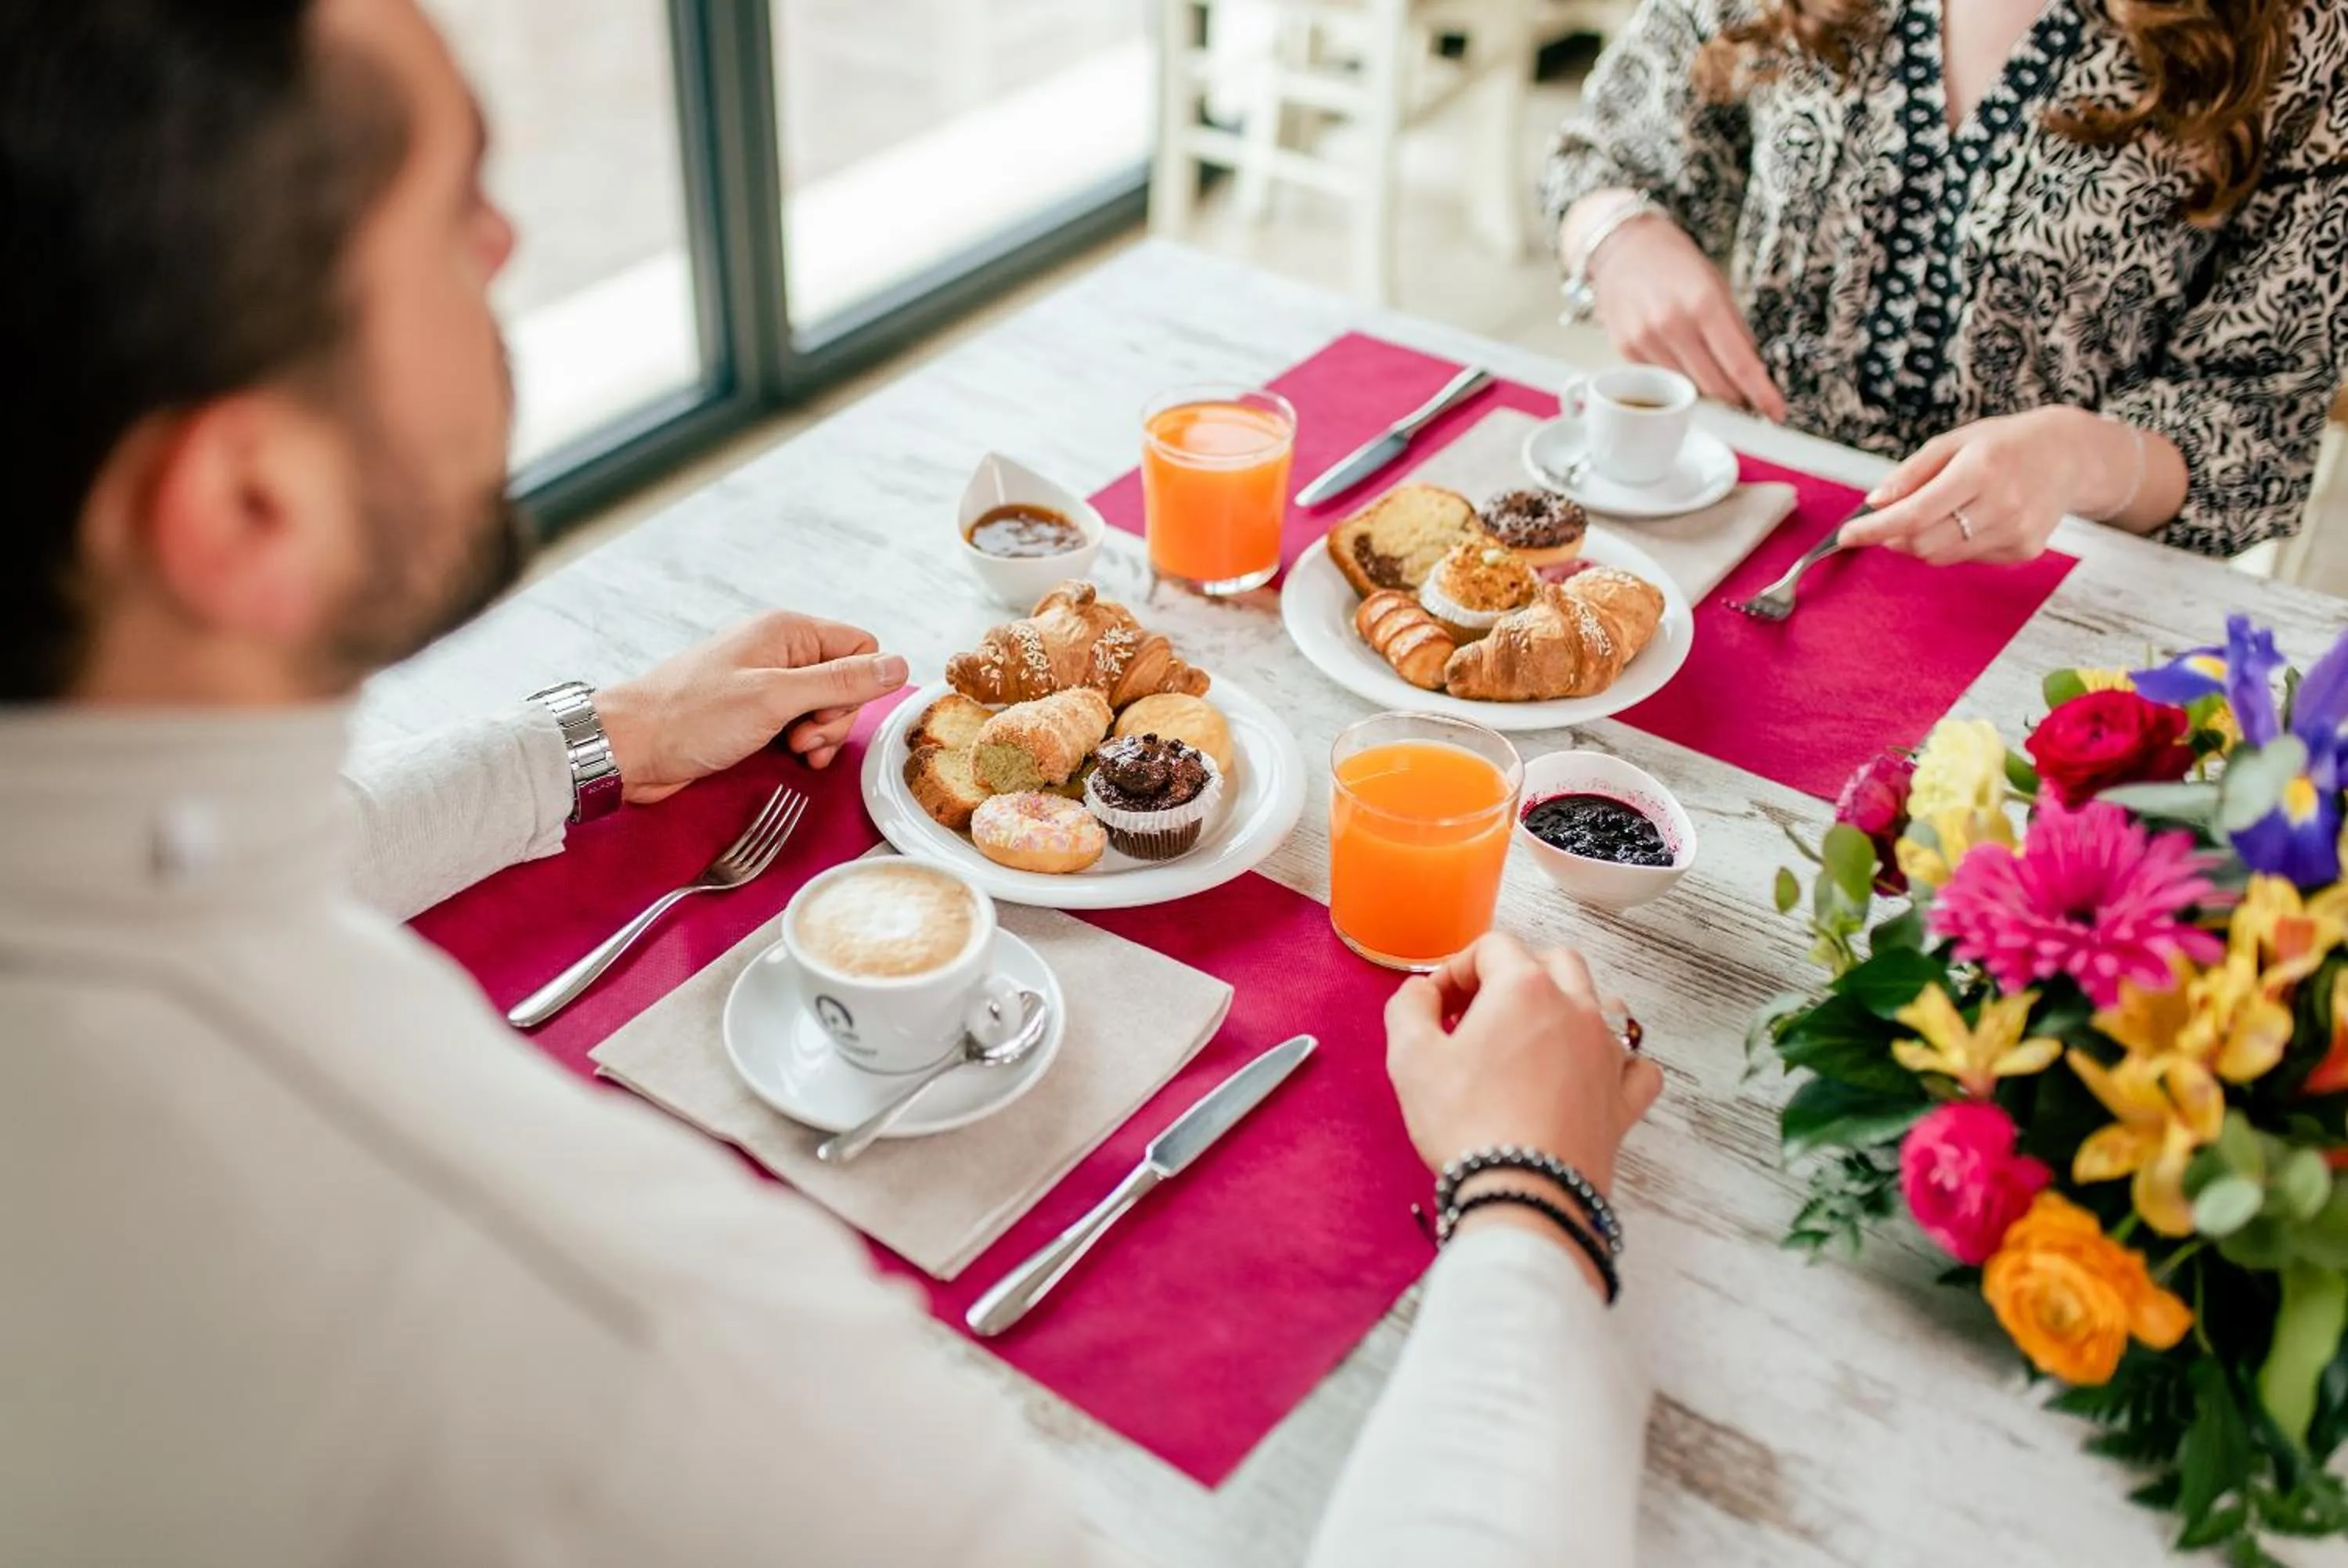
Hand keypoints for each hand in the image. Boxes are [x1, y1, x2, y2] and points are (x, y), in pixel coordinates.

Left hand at [594, 611, 907, 804]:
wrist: (631, 747)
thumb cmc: (690, 716)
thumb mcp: (774, 698)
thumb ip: (841, 682)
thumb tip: (899, 665)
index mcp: (787, 632)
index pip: (861, 647)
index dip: (858, 686)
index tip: (825, 712)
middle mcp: (780, 651)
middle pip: (847, 680)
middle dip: (835, 716)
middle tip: (801, 737)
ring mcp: (767, 682)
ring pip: (827, 705)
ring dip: (820, 734)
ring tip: (792, 749)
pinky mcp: (755, 711)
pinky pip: (801, 722)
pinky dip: (803, 742)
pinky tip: (789, 756)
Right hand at [1384, 933, 1663, 1199]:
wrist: (1523, 1193)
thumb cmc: (1467, 1125)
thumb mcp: (1411, 1058)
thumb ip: (1409, 1007)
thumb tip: (1421, 992)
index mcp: (1525, 988)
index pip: (1491, 947)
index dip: (1455, 970)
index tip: (1436, 1007)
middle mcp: (1577, 1010)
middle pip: (1553, 961)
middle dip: (1514, 974)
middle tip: (1479, 1015)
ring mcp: (1607, 1055)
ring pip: (1603, 1001)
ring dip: (1568, 1005)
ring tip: (1532, 1039)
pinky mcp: (1623, 1101)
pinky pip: (1637, 1064)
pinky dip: (1618, 1060)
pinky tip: (1590, 1073)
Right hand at [1586, 214, 1785, 421]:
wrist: (1622, 246)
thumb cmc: (1674, 262)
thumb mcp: (1716, 284)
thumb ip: (1734, 328)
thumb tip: (1752, 371)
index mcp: (1704, 303)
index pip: (1739, 364)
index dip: (1761, 393)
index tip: (1776, 412)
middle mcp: (1672, 324)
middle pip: (1714, 386)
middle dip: (1733, 396)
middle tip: (1743, 396)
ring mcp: (1645, 340)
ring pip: (1685, 388)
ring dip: (1702, 388)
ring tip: (1704, 366)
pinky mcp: (1625, 350)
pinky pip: (1659, 379)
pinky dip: (1674, 376)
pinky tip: (1675, 353)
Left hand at [1843, 407, 2113, 564]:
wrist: (2070, 456)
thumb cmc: (2004, 444)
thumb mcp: (1954, 442)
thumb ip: (1910, 474)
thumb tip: (1873, 503)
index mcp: (1980, 470)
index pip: (1914, 514)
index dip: (1874, 529)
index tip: (1846, 536)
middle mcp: (2002, 505)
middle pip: (1924, 544)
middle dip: (1894, 537)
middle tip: (1888, 520)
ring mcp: (2016, 532)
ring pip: (1942, 556)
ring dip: (1923, 541)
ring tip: (1939, 510)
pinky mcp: (2024, 550)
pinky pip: (1968, 558)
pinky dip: (1955, 544)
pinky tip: (1973, 518)